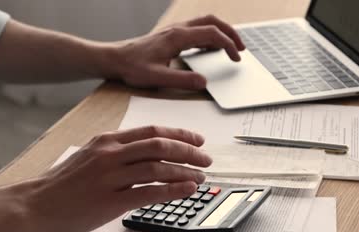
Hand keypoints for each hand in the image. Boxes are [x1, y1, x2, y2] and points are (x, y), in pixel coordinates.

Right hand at [24, 126, 211, 231]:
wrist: (34, 205)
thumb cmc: (62, 183)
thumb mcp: (90, 156)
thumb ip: (119, 151)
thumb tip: (149, 154)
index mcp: (108, 140)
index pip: (153, 131)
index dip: (180, 134)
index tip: (197, 140)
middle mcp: (111, 153)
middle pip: (160, 145)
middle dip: (189, 151)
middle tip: (206, 159)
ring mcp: (110, 176)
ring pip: (158, 167)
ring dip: (185, 170)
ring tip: (200, 175)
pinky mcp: (110, 200)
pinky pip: (149, 192)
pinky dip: (173, 189)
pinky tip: (187, 189)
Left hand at [110, 15, 244, 89]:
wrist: (115, 59)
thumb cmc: (133, 68)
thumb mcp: (157, 78)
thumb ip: (182, 81)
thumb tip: (204, 82)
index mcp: (178, 37)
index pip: (212, 34)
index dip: (228, 44)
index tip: (236, 58)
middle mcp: (178, 29)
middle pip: (212, 21)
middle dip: (231, 33)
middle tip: (242, 48)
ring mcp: (174, 31)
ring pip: (205, 23)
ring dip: (221, 32)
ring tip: (231, 47)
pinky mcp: (171, 36)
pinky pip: (196, 30)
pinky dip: (210, 36)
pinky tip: (211, 48)